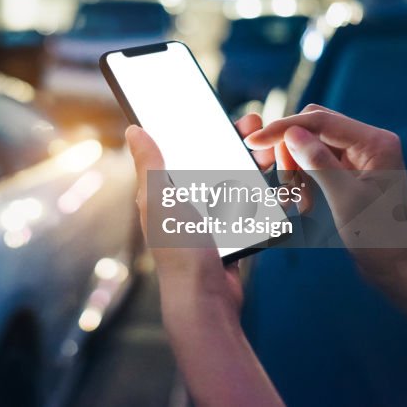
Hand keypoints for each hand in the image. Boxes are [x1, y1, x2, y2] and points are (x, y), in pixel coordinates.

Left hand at [126, 113, 271, 315]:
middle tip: (253, 125)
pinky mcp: (233, 230)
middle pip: (211, 158)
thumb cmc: (179, 250)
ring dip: (250, 161)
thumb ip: (149, 166)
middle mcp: (184, 201)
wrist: (207, 297)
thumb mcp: (159, 201)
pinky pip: (248, 203)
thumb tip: (133, 130)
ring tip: (267, 150)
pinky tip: (273, 175)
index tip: (216, 109)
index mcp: (162, 192)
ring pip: (233, 178)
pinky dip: (260, 189)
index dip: (195, 126)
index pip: (178, 148)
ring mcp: (210, 216)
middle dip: (232, 139)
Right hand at [244, 105, 406, 274]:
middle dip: (289, 150)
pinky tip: (303, 201)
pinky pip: (315, 161)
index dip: (283, 129)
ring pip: (310, 144)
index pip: (319, 121)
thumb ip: (318, 163)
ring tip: (296, 198)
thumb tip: (291, 133)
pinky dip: (302, 178)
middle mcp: (368, 142)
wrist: (397, 266)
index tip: (254, 142)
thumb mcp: (346, 200)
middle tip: (282, 181)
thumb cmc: (381, 237)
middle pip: (313, 127)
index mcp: (375, 143)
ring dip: (295, 168)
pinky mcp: (349, 170)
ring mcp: (359, 156)